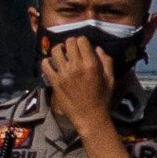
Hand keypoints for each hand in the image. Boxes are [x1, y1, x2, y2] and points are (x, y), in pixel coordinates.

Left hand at [43, 29, 120, 143]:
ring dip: (59, 49)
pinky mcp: (54, 81)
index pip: (82, 40)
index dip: (82, 41)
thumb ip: (106, 61)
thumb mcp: (111, 78)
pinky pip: (45, 65)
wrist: (90, 116)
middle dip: (71, 43)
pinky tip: (53, 64)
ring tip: (62, 54)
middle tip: (72, 50)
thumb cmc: (102, 98)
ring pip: (55, 50)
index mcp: (91, 64)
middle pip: (69, 42)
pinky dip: (47, 61)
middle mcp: (76, 66)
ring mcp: (64, 74)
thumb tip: (97, 48)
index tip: (83, 47)